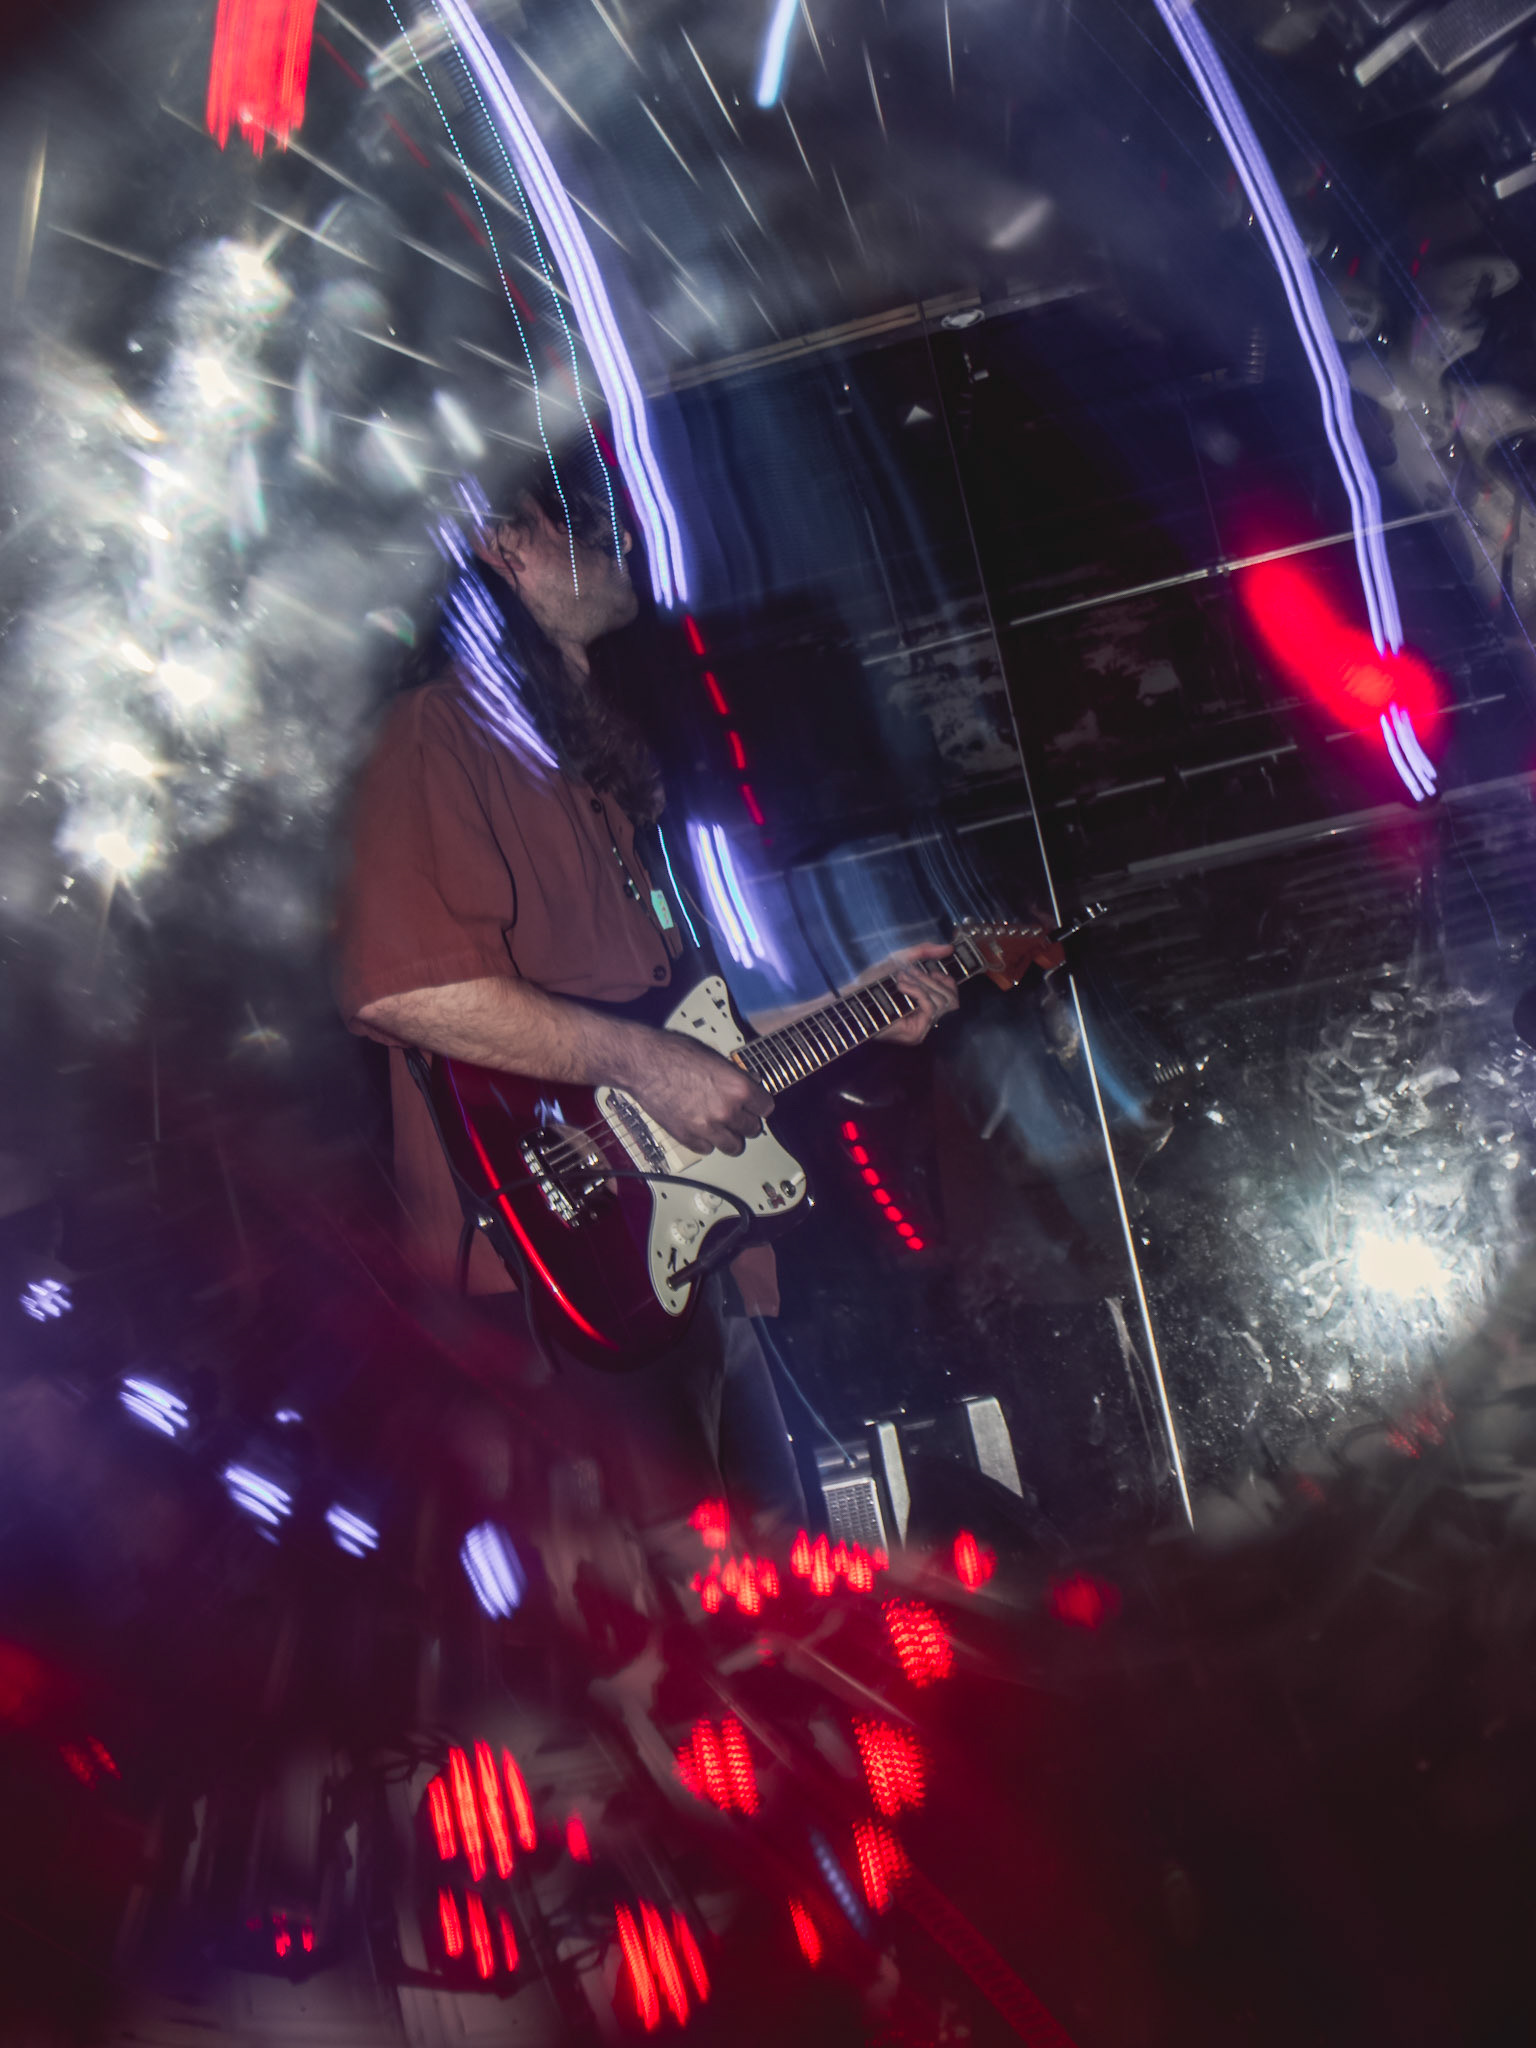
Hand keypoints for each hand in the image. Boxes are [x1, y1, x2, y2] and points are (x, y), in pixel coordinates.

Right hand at [625, 1030, 772, 1155]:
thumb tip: (749, 1084)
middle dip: (746, 1122)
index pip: (766, 1108)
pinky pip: (708, 1149)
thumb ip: (735, 1077)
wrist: (643, 1064)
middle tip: (738, 1116)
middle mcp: (726, 1111)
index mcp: (738, 1088)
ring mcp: (707, 1128)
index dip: (760, 1105)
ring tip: (723, 1128)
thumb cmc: (674, 1054)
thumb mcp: (715, 1058)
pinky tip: (701, 1129)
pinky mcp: (687, 1138)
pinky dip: (706, 1141)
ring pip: (734, 1147)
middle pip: (753, 1130)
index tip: (756, 1106)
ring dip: (730, 1137)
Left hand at [880, 943, 960, 1047]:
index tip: (933, 971)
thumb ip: (924, 952)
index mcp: (926, 1003)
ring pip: (941, 1002)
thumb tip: (950, 947)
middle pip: (951, 999)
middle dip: (931, 981)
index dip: (948, 981)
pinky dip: (918, 992)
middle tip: (911, 973)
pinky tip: (902, 986)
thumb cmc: (872, 979)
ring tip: (902, 980)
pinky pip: (930, 1008)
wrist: (852, 994)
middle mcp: (927, 1019)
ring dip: (922, 985)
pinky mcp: (916, 1033)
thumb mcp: (901, 960)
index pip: (953, 996)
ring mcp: (922, 1028)